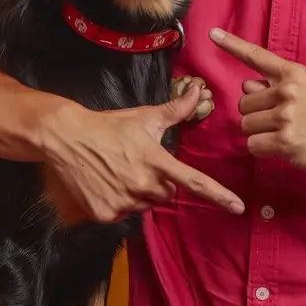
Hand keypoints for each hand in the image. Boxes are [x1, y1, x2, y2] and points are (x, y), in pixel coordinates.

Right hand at [39, 82, 244, 223]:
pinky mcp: (106, 214)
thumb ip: (175, 110)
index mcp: (157, 161)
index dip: (219, 194)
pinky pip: (123, 213)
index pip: (194, 181)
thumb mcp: (144, 117)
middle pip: (166, 194)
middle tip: (141, 164)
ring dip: (139, 193)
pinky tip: (106, 183)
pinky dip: (118, 201)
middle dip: (160, 183)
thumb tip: (197, 91)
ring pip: (144, 205)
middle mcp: (143, 185)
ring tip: (120, 171)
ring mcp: (124, 201)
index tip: (238, 206)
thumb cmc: (109, 125)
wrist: (66, 138)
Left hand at [210, 28, 305, 182]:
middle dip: (257, 114)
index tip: (212, 34)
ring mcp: (286, 116)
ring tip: (288, 135)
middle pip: (244, 101)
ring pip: (246, 125)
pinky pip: (254, 146)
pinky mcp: (286, 142)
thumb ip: (280, 85)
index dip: (232, 45)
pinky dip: (264, 151)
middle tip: (283, 122)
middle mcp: (288, 90)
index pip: (257, 56)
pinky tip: (286, 149)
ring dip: (260, 134)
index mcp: (294, 73)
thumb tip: (249, 85)